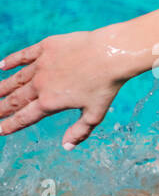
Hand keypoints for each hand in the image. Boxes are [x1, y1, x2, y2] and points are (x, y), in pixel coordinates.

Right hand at [0, 30, 129, 147]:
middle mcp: (41, 85)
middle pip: (16, 99)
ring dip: (3, 87)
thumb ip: (79, 131)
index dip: (11, 125)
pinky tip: (1, 66)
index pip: (25, 117)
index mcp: (51, 102)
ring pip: (16, 79)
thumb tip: (66, 147)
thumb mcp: (95, 114)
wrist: (110, 54)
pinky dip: (11, 61)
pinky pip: (24, 55)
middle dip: (2, 108)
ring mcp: (42, 65)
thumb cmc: (106, 86)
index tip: (0, 130)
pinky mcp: (46, 48)